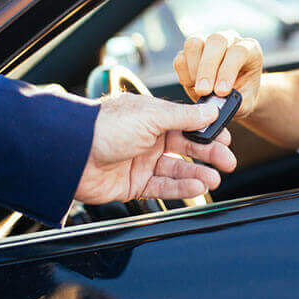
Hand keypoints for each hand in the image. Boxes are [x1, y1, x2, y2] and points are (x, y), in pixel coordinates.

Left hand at [75, 93, 235, 204]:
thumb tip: (211, 109)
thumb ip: (184, 116)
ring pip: (177, 170)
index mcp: (151, 116)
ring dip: (197, 174)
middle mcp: (147, 138)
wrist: (70, 155)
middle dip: (209, 154)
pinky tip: (197, 187)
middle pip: (186, 148)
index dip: (207, 130)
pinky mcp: (133, 184)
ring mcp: (140, 162)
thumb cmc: (105, 127)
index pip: (187, 123)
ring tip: (214, 179)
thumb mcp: (151, 116)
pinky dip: (181, 188)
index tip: (226, 138)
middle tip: (228, 162)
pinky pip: (163, 188)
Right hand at [173, 31, 263, 118]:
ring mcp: (207, 42)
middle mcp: (229, 40)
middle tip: (203, 91)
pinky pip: (180, 58)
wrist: (233, 94)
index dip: (228, 71)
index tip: (221, 92)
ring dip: (193, 69)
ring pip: (194, 43)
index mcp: (249, 49)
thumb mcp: (246, 103)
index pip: (238, 52)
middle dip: (207, 68)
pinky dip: (183, 75)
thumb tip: (219, 105)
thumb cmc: (243, 96)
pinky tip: (193, 87)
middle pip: (216, 41)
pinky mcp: (190, 52)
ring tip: (199, 90)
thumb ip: (237, 103)